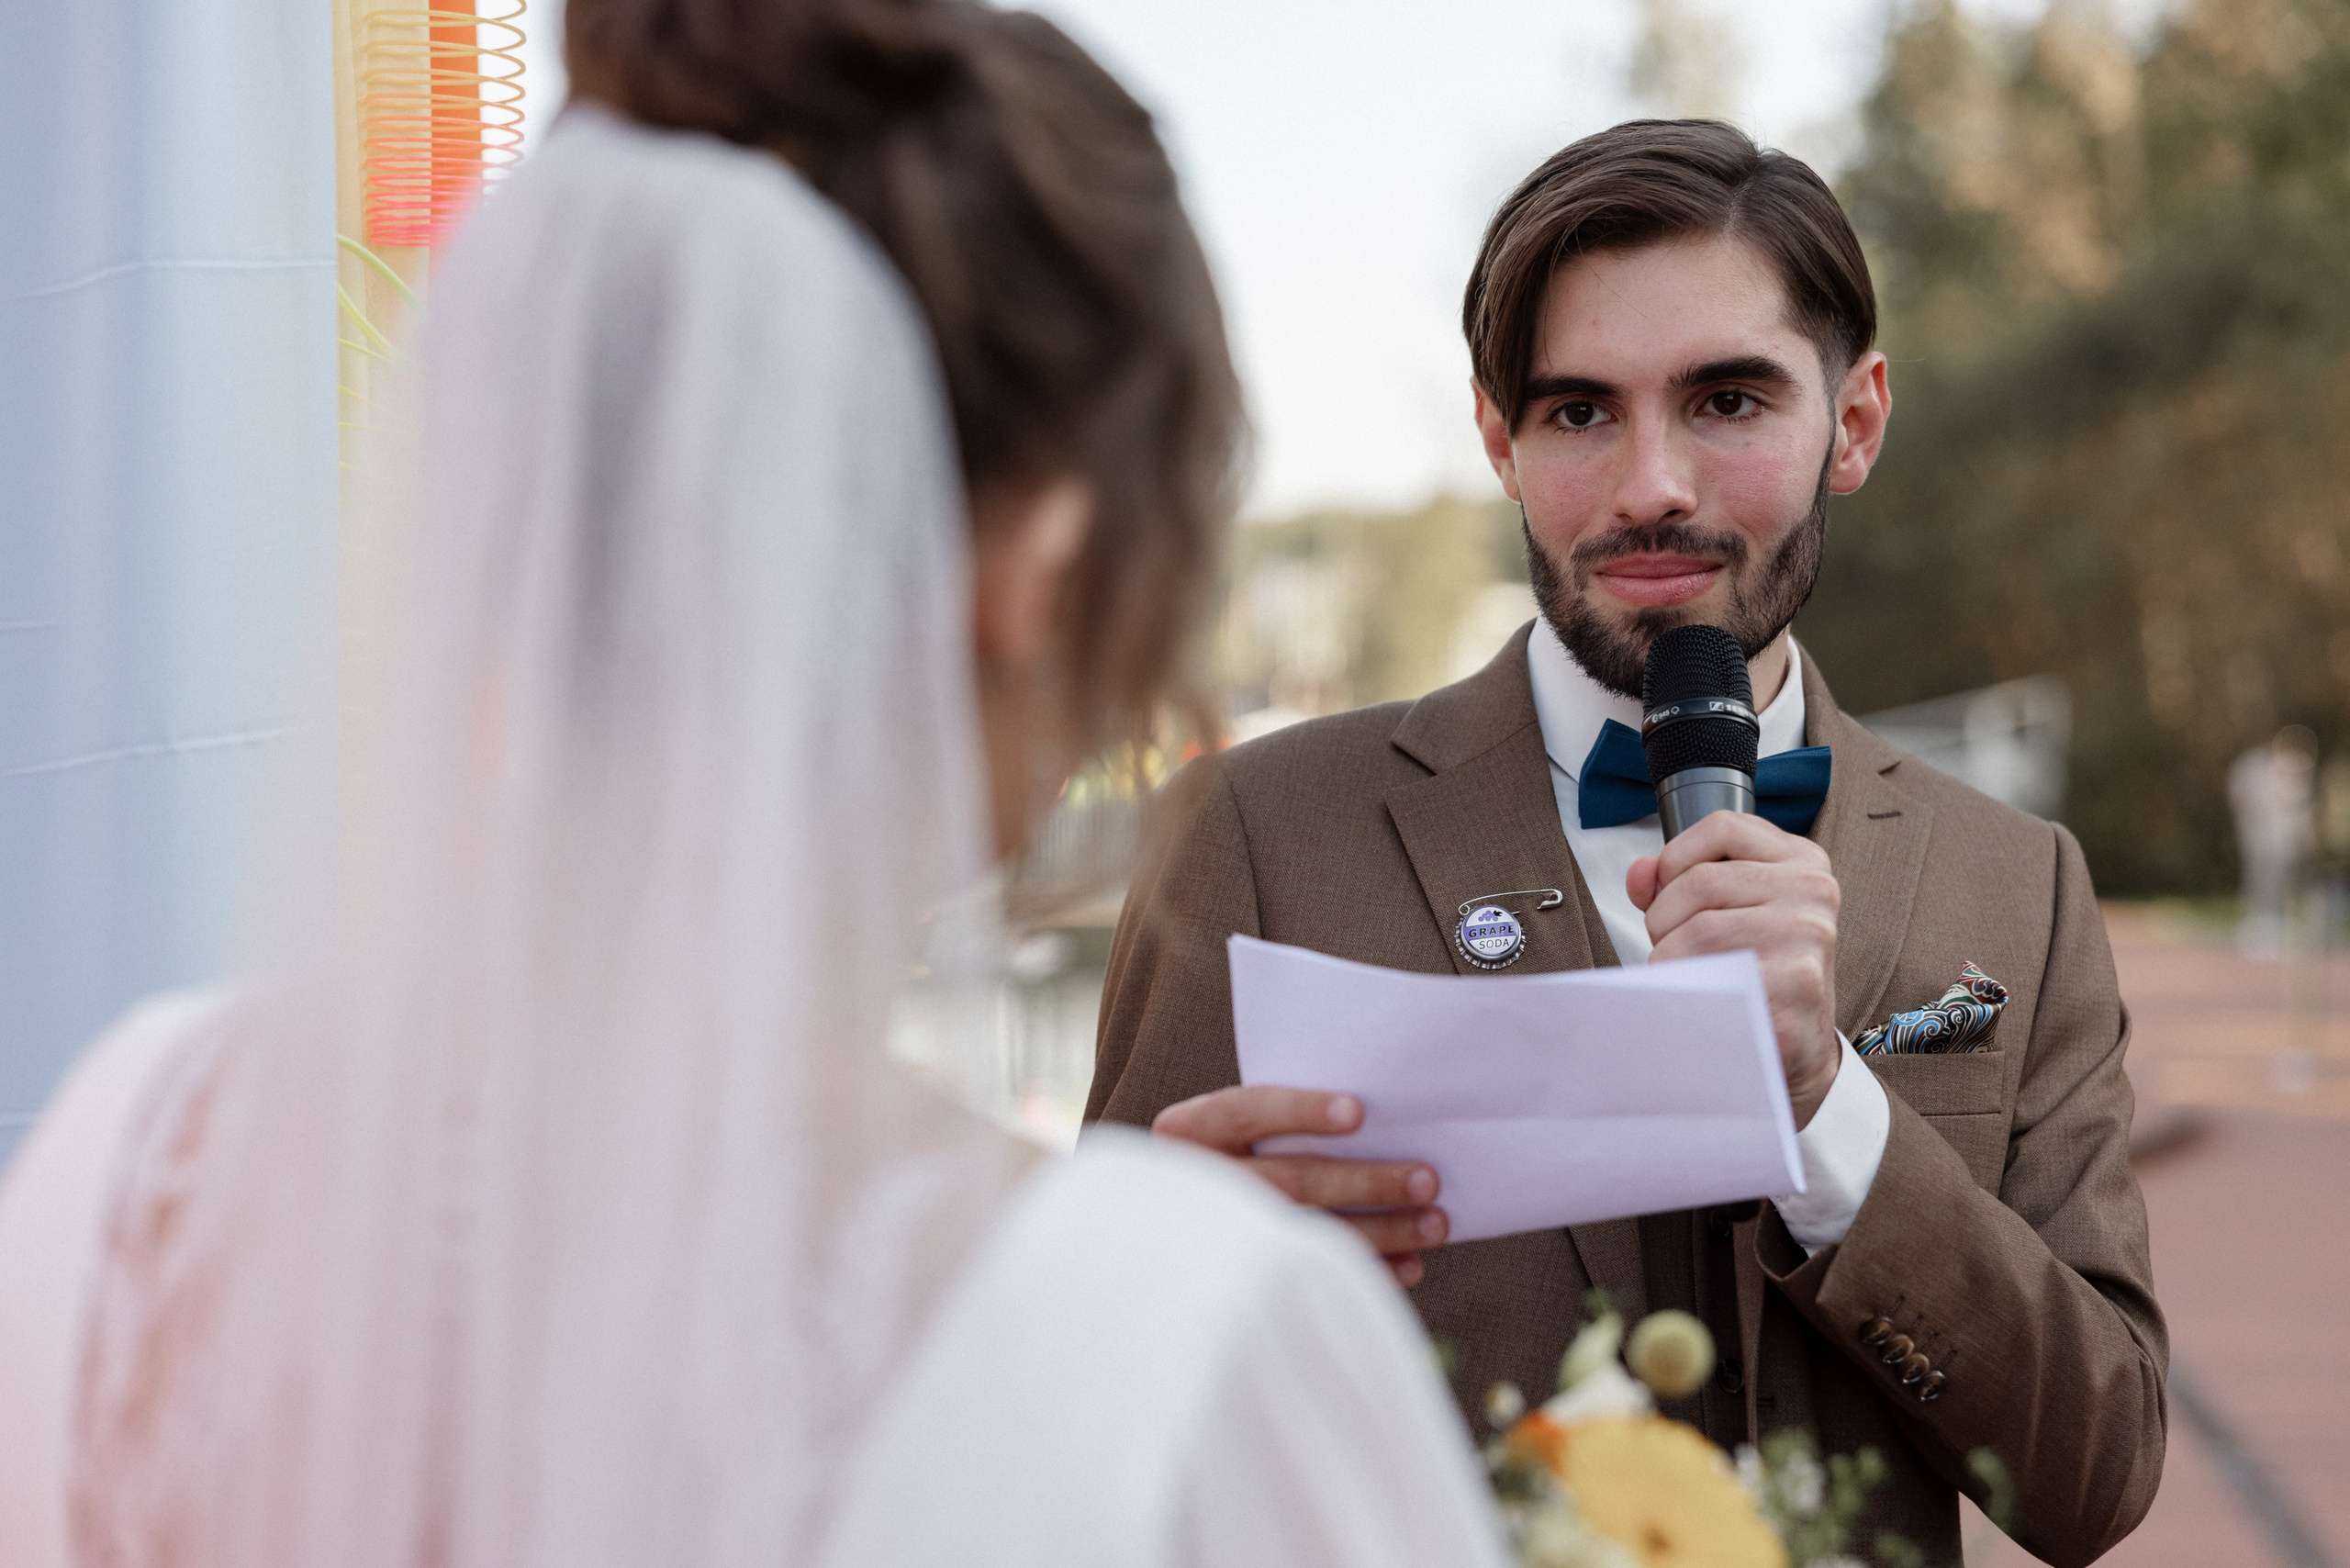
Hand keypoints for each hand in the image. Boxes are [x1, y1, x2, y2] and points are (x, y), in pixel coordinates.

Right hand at [1151, 1086, 1445, 1285]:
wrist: (1164, 1234)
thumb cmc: (1226, 1157)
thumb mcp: (1231, 1129)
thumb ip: (1278, 1122)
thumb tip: (1373, 1119)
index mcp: (1188, 1132)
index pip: (1245, 1112)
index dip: (1301, 1111)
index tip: (1358, 1112)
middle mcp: (1199, 1184)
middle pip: (1290, 1181)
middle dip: (1365, 1180)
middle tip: (1427, 1179)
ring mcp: (1218, 1237)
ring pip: (1307, 1233)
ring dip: (1380, 1230)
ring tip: (1434, 1224)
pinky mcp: (1242, 1279)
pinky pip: (1312, 1277)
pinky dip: (1366, 1274)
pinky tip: (1409, 1267)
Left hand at [1627, 810, 1842, 1126]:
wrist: (1794, 1045)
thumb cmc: (1755, 968)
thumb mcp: (1724, 910)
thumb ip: (1676, 881)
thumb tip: (1641, 873)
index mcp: (1800, 862)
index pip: (1722, 826)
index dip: (1677, 857)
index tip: (1670, 893)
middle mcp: (1812, 892)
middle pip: (1699, 882)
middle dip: (1665, 920)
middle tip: (1674, 950)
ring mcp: (1809, 938)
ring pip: (1698, 932)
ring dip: (1672, 960)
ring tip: (1691, 976)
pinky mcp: (1797, 986)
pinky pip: (1712, 977)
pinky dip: (1689, 991)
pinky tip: (1702, 999)